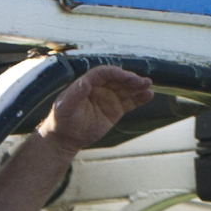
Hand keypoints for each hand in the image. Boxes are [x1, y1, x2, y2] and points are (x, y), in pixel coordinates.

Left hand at [38, 65, 154, 151]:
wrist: (65, 138)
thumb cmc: (61, 120)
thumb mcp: (65, 106)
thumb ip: (75, 94)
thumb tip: (84, 82)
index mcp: (87, 84)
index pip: (104, 73)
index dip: (116, 73)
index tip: (126, 77)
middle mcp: (100, 88)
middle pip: (118, 79)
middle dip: (130, 79)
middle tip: (142, 81)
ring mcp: (109, 98)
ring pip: (126, 89)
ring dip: (138, 86)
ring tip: (148, 85)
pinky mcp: (115, 109)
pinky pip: (129, 102)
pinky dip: (139, 98)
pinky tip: (148, 95)